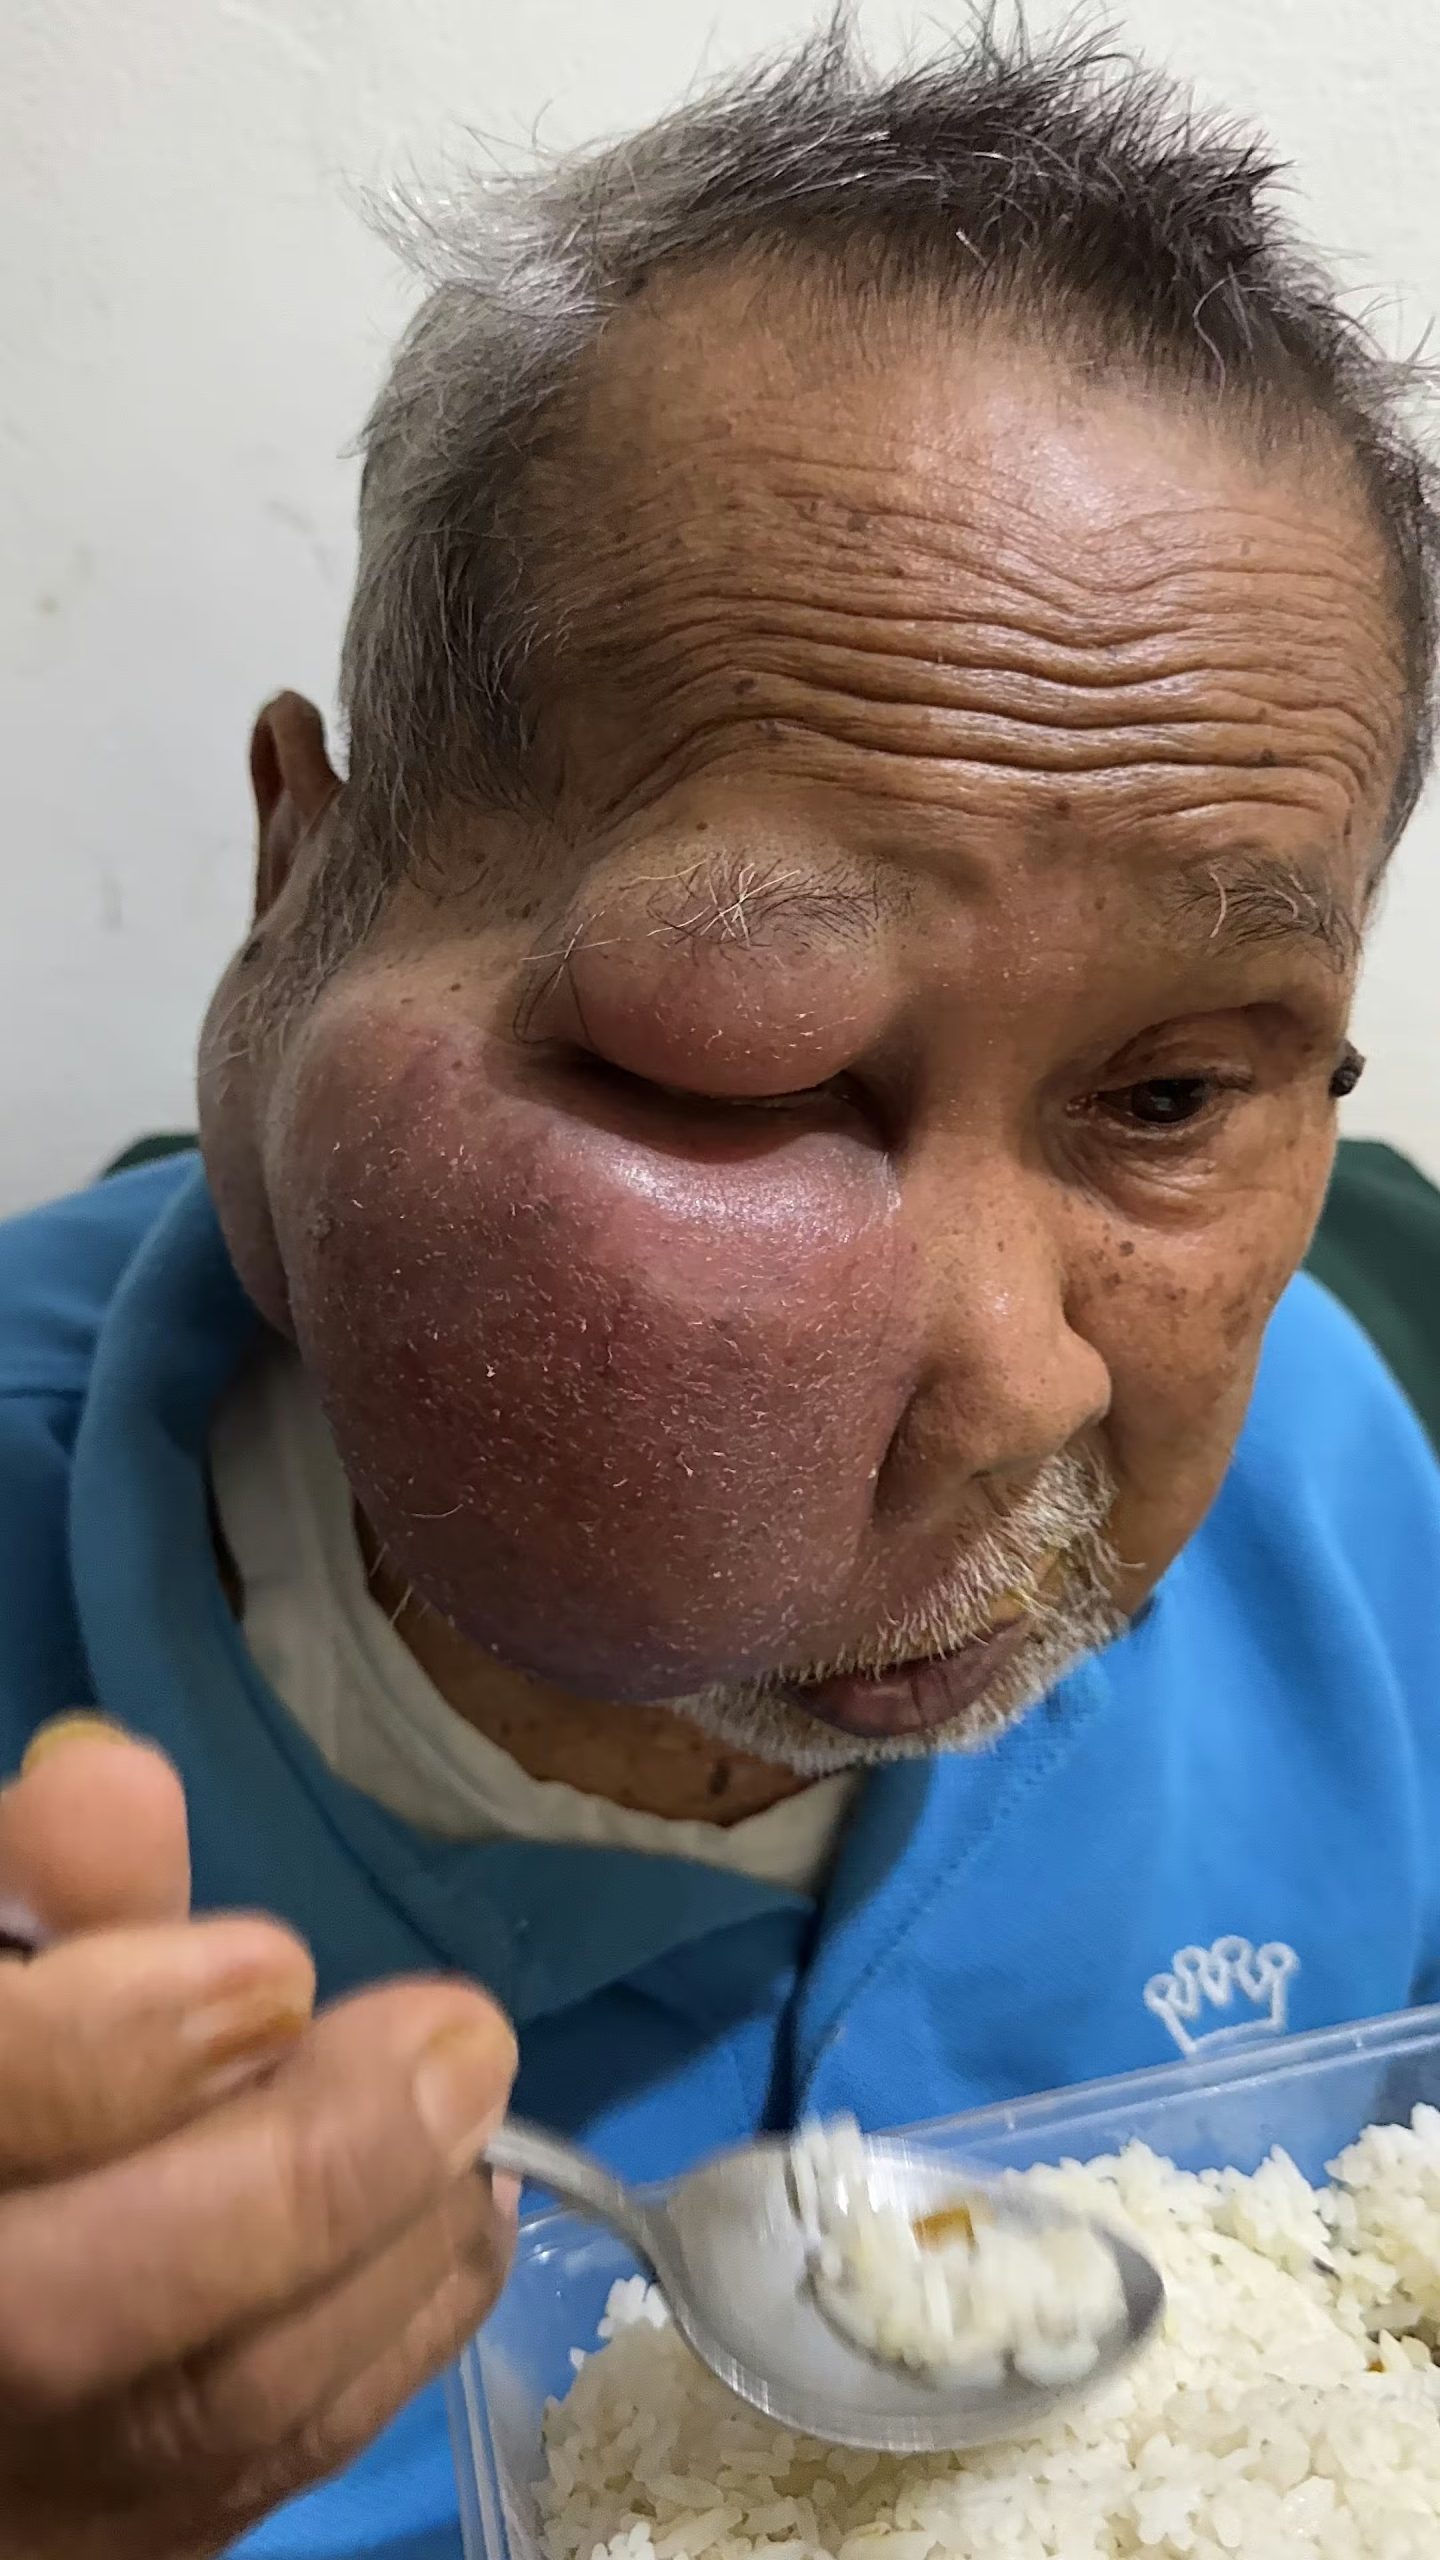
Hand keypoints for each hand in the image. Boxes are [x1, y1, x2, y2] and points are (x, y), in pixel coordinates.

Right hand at [0, 1719, 516, 2559]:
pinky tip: (462, 2199)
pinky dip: (400, 2321)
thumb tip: (118, 1781)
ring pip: (204, 2413)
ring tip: (471, 2093)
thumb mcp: (12, 1974)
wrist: (20, 2283)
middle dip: (294, 2175)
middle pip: (63, 2320)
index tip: (273, 1963)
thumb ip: (54, 1891)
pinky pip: (279, 2462)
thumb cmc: (33, 2085)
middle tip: (462, 2039)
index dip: (105, 2048)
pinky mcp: (128, 2545)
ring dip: (383, 2241)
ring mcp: (22, 2488)